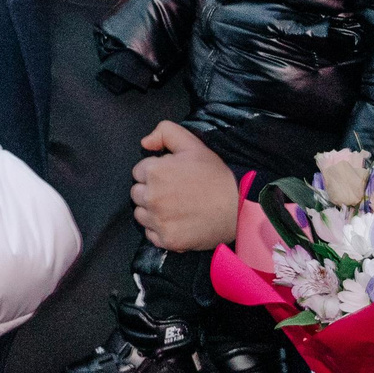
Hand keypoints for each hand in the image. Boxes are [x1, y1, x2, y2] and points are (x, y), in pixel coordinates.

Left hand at [131, 121, 240, 251]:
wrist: (237, 208)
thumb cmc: (215, 176)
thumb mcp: (193, 144)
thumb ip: (166, 133)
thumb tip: (145, 143)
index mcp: (155, 172)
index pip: (138, 171)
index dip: (154, 172)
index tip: (170, 176)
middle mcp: (152, 197)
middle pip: (136, 193)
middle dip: (150, 191)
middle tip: (173, 192)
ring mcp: (158, 221)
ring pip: (140, 214)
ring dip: (152, 211)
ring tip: (175, 207)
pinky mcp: (166, 240)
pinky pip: (150, 234)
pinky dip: (160, 229)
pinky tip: (177, 222)